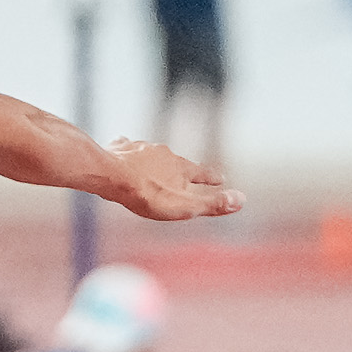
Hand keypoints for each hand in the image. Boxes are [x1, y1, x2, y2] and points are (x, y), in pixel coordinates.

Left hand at [105, 138, 240, 220]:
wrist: (109, 174)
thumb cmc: (145, 194)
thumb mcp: (182, 206)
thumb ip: (211, 204)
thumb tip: (241, 200)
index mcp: (181, 168)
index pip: (203, 173)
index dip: (212, 177)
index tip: (221, 178)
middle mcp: (165, 154)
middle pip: (177, 162)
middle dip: (182, 168)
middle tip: (186, 170)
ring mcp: (142, 148)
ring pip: (152, 152)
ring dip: (155, 158)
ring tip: (156, 162)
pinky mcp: (120, 148)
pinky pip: (126, 145)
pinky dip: (127, 147)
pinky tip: (123, 144)